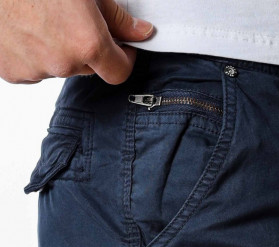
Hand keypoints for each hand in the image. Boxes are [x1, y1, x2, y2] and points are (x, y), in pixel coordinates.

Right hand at [0, 0, 153, 84]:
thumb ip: (115, 16)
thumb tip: (140, 32)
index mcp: (86, 42)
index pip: (118, 72)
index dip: (123, 58)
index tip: (121, 47)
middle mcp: (63, 63)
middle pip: (87, 67)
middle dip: (87, 47)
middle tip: (71, 17)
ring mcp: (35, 69)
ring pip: (58, 66)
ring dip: (57, 48)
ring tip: (40, 15)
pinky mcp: (12, 71)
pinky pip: (32, 67)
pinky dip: (32, 52)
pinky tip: (23, 26)